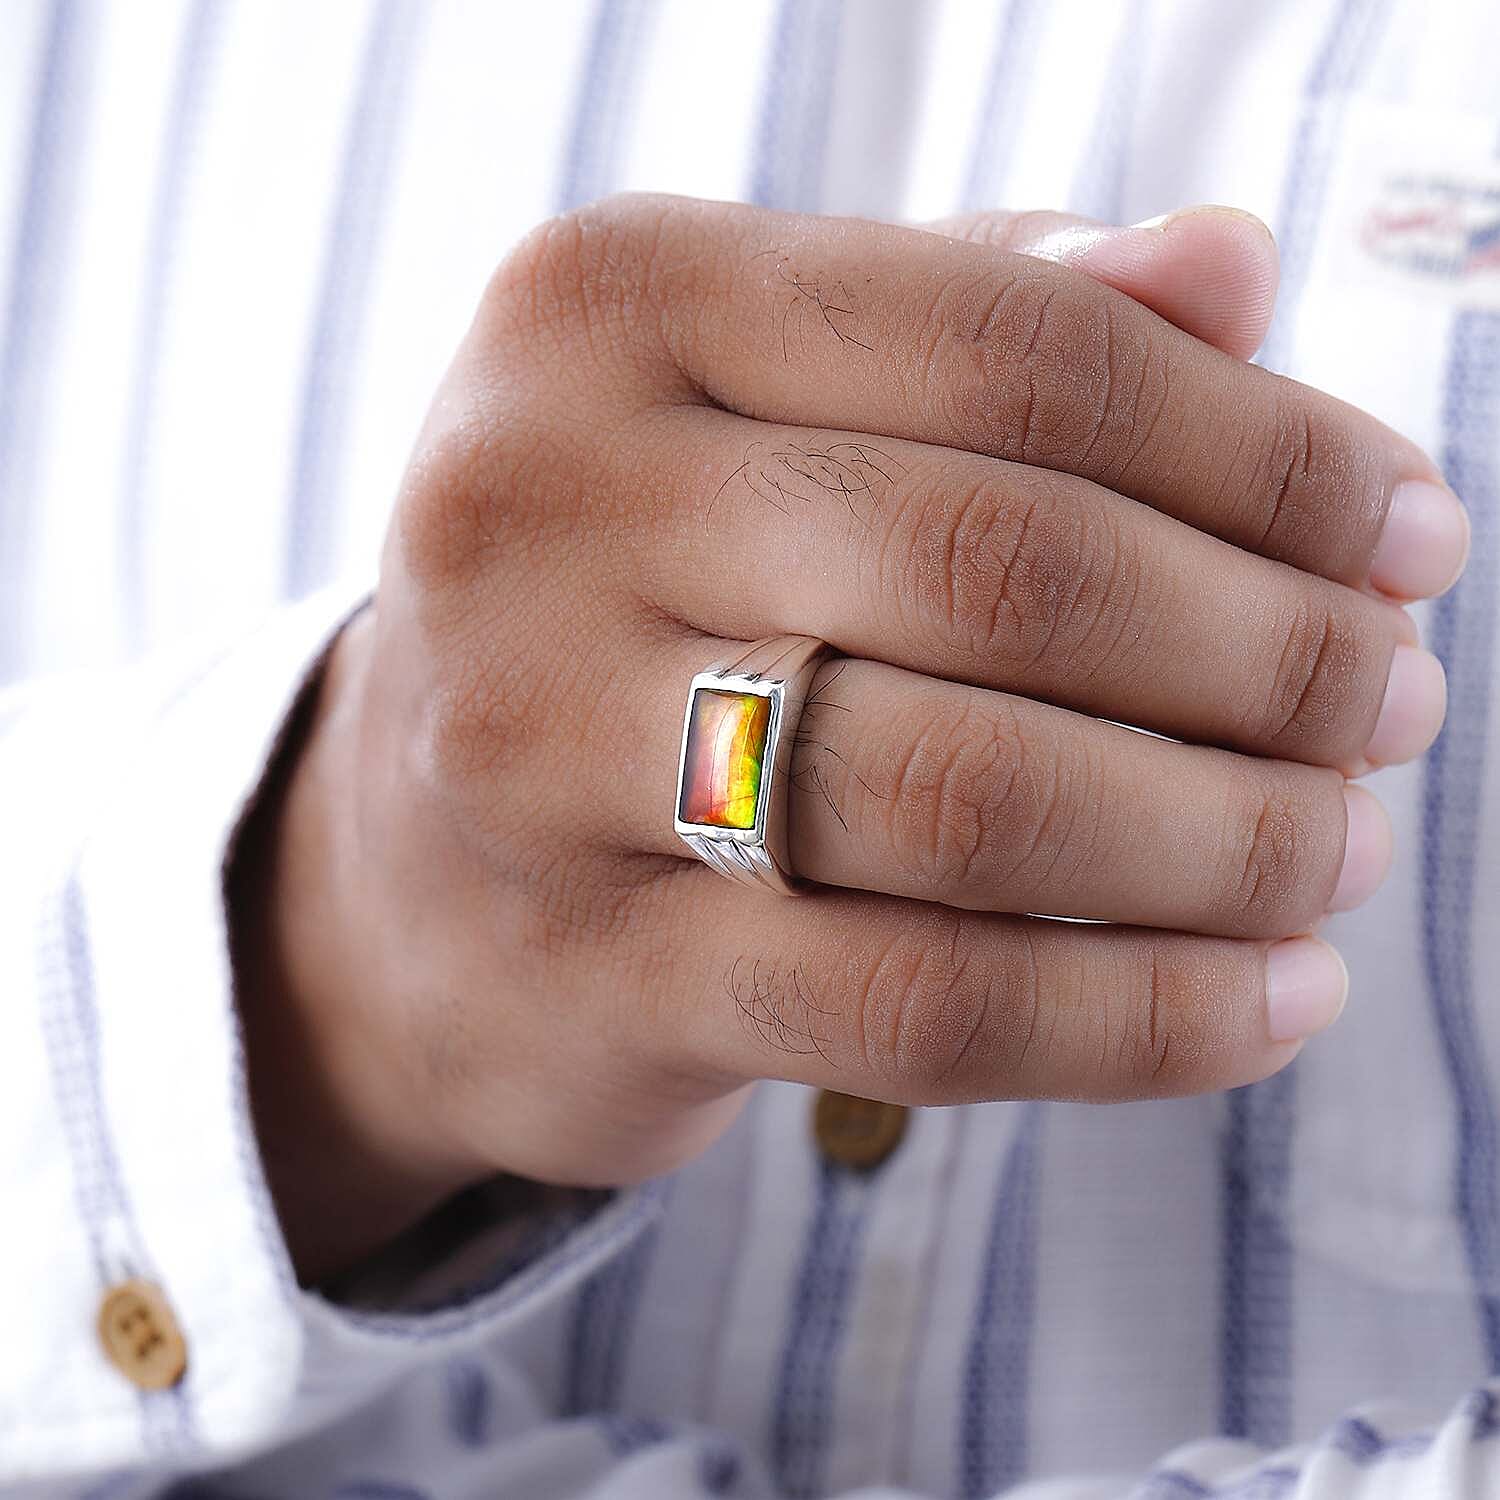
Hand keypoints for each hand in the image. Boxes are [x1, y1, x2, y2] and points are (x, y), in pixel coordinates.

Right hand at [235, 196, 1465, 1281]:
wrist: (413, 863)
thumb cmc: (631, 594)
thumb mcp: (759, 401)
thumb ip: (982, 314)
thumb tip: (1231, 270)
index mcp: (606, 306)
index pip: (1015, 345)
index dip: (1264, 445)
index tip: (1407, 533)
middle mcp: (536, 504)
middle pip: (1003, 567)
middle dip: (1270, 650)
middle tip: (1395, 702)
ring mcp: (536, 748)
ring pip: (971, 797)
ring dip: (1229, 836)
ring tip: (1342, 846)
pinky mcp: (589, 971)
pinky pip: (919, 1005)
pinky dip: (1137, 1017)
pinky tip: (1274, 999)